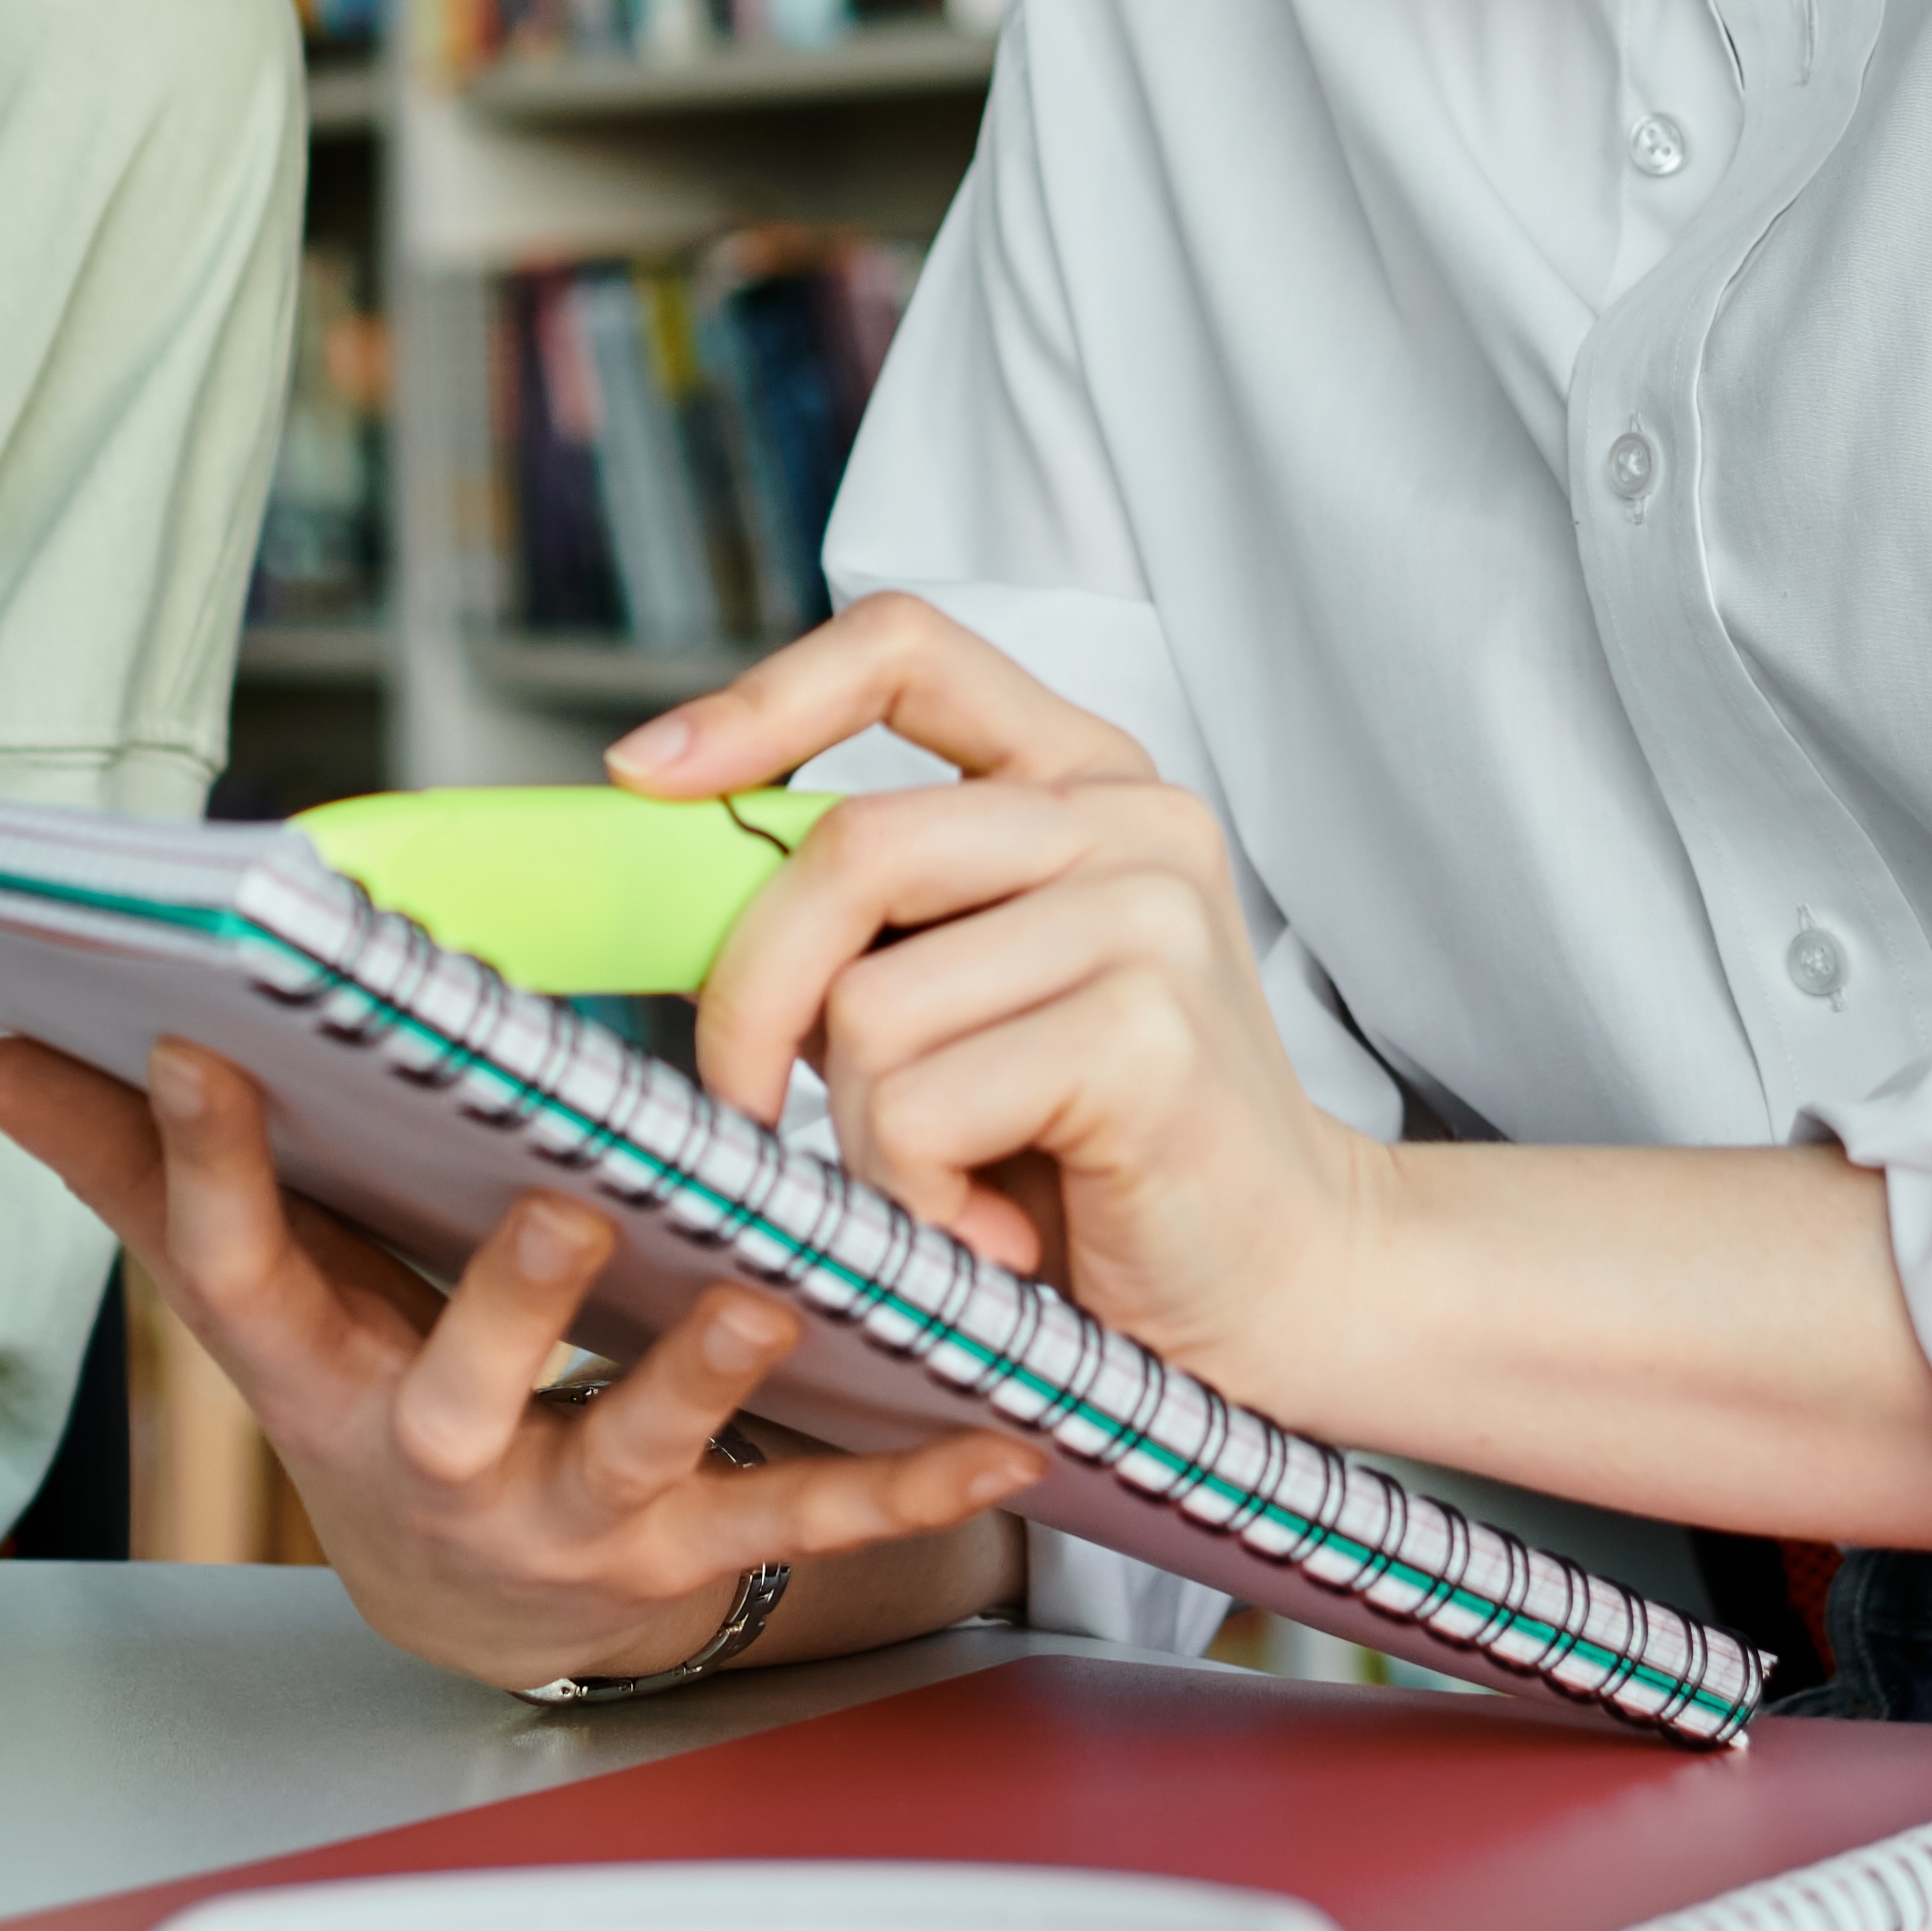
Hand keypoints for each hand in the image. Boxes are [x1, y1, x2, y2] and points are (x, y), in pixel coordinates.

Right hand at [0, 1033, 1036, 1690]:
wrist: (475, 1605)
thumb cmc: (371, 1390)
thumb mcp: (258, 1294)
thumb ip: (138, 1170)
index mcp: (321, 1373)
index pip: (238, 1271)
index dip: (207, 1168)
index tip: (201, 1046)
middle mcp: (441, 1457)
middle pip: (457, 1385)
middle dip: (503, 1301)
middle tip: (552, 1201)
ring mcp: (572, 1515)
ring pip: (642, 1451)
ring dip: (706, 1374)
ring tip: (768, 1292)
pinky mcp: (694, 1553)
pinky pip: (806, 1520)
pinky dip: (908, 1479)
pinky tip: (1001, 1424)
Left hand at [628, 599, 1397, 1414]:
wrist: (1286, 1284)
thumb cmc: (1096, 1156)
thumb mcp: (966, 998)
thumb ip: (868, 925)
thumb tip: (676, 881)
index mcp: (1082, 776)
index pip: (907, 646)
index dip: (762, 698)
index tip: (646, 774)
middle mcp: (1128, 820)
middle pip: (847, 846)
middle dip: (747, 997)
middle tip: (745, 1106)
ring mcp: (1149, 918)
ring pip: (868, 1005)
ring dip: (861, 1140)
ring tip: (944, 1193)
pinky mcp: (1146, 1035)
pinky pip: (918, 1107)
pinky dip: (915, 1198)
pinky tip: (994, 1235)